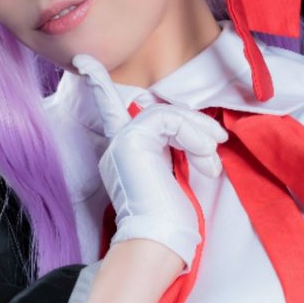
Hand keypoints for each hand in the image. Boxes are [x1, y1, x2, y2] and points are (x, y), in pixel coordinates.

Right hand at [73, 54, 226, 267]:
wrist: (157, 241)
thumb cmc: (170, 220)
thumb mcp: (174, 176)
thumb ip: (175, 150)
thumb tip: (201, 133)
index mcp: (127, 153)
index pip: (111, 110)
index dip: (97, 83)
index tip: (84, 61)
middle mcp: (119, 144)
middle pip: (159, 111)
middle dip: (193, 123)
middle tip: (219, 140)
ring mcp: (122, 142)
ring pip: (166, 113)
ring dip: (198, 132)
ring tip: (212, 159)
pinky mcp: (131, 141)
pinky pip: (169, 120)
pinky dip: (194, 136)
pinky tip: (205, 159)